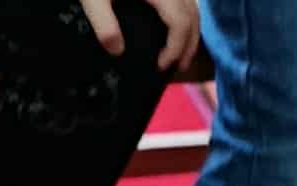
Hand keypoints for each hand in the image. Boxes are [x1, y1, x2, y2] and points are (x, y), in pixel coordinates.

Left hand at [82, 0, 201, 70]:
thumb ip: (103, 22)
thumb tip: (116, 51)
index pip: (180, 22)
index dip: (175, 48)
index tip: (162, 67)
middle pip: (193, 15)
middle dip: (189, 44)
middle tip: (178, 68)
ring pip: (192, 4)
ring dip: (190, 31)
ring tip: (180, 53)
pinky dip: (184, 16)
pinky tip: (173, 28)